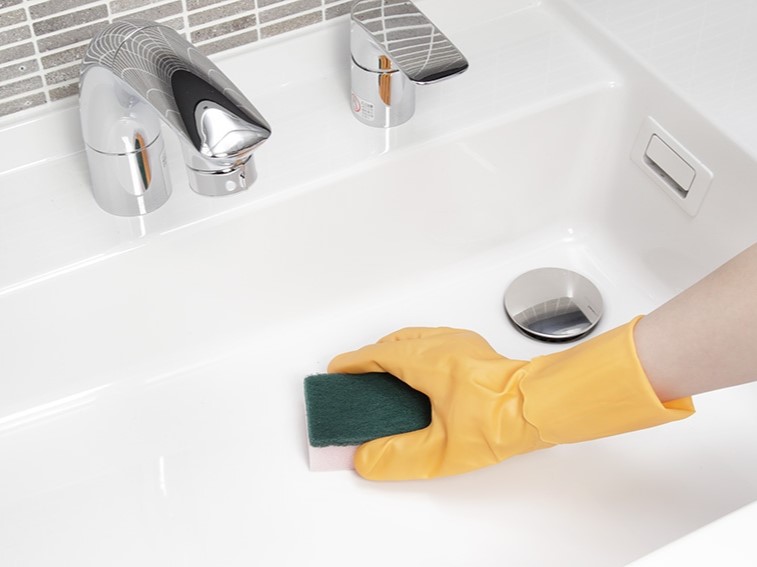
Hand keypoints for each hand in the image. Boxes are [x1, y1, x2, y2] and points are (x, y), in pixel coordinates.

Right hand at [328, 320, 693, 479]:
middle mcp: (440, 343)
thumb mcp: (441, 449)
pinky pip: (432, 340)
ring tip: (384, 376)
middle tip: (357, 377)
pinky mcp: (473, 348)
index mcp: (425, 359)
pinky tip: (420, 373)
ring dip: (393, 352)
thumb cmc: (499, 420)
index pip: (377, 355)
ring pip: (414, 338)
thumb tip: (366, 458)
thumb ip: (398, 456)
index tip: (336, 370)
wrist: (540, 405)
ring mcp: (459, 342)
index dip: (353, 362)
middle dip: (371, 357)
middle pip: (393, 342)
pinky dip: (415, 351)